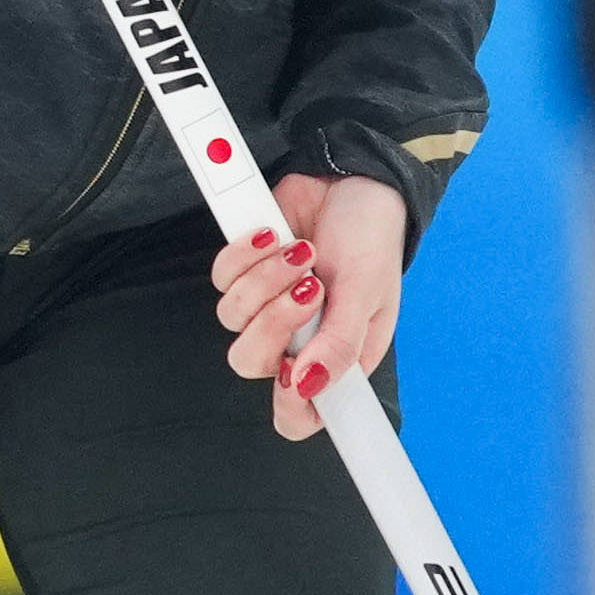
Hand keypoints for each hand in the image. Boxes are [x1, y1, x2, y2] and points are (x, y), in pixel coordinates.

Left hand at [209, 170, 409, 441]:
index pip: (299, 414)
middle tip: (309, 290)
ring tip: (303, 251)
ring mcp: (267, 305)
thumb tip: (308, 387)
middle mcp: (296, 339)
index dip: (289, 406)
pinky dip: (247, 252)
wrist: (353, 180)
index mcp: (334, 358)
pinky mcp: (245, 270)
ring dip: (266, 279)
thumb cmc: (372, 241)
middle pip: (251, 362)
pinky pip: (222, 276)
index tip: (294, 375)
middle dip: (272, 323)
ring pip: (232, 317)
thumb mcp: (367, 295)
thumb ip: (339, 345)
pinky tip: (277, 234)